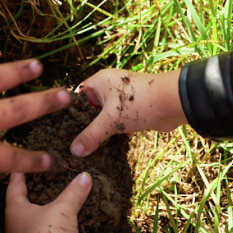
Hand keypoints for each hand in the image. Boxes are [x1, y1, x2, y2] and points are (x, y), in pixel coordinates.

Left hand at [5, 171, 91, 232]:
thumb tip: (85, 176)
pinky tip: (66, 222)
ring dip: (44, 210)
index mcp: (15, 212)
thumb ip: (74, 192)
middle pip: (21, 203)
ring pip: (34, 220)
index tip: (23, 163)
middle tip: (39, 177)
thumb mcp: (64, 209)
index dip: (19, 172)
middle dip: (30, 191)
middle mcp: (16, 226)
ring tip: (54, 198)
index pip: (14, 186)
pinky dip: (55, 226)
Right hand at [70, 69, 184, 156]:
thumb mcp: (111, 120)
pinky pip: (115, 124)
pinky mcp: (131, 112)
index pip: (76, 97)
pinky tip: (103, 150)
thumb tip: (74, 151)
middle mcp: (107, 88)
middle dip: (83, 126)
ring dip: (98, 132)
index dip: (68, 113)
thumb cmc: (139, 103)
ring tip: (84, 151)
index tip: (59, 131)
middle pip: (88, 109)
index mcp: (99, 81)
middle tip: (70, 146)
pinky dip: (111, 134)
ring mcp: (120, 100)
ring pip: (103, 118)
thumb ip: (92, 135)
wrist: (174, 103)